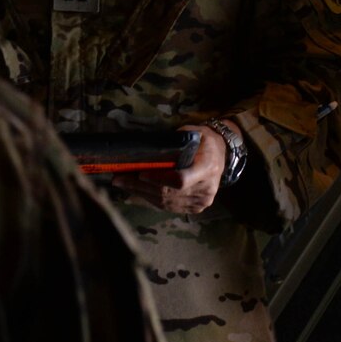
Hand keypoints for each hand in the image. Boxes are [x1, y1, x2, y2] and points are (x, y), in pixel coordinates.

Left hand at [113, 123, 230, 214]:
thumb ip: (175, 142)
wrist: (221, 156)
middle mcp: (206, 188)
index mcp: (207, 167)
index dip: (159, 179)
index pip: (180, 180)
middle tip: (119, 179)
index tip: (141, 173)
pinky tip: (137, 191)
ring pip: (165, 202)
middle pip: (168, 193)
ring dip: (141, 194)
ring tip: (123, 185)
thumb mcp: (193, 133)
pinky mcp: (195, 208)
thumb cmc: (204, 142)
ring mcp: (201, 201)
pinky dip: (151, 199)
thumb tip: (146, 150)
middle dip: (140, 186)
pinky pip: (169, 207)